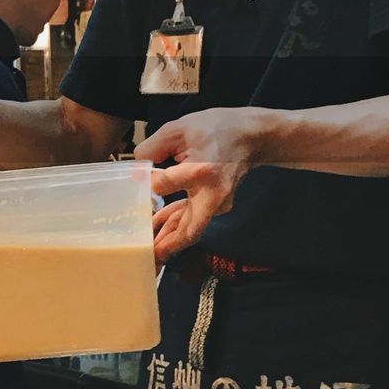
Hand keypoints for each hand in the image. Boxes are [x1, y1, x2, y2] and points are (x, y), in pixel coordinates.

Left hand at [136, 107, 271, 264]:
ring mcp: (217, 203)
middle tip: (146, 260)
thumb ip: (153, 148)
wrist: (251, 135)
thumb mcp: (178, 129)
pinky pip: (193, 218)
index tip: (142, 182)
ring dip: (167, 238)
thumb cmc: (214, 128)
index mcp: (205, 169)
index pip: (172, 182)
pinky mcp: (216, 205)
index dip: (154, 184)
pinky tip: (156, 227)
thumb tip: (137, 173)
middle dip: (166, 246)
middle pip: (189, 229)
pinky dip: (174, 223)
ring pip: (189, 227)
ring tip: (145, 250)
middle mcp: (214, 193)